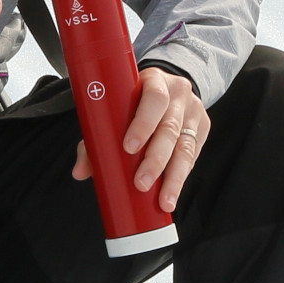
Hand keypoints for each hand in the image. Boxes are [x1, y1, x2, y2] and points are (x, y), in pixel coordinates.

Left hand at [74, 67, 207, 213]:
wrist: (168, 88)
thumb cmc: (134, 101)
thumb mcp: (117, 107)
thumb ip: (96, 137)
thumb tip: (80, 171)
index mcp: (155, 81)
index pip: (154, 98)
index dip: (143, 123)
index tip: (128, 148)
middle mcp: (179, 94)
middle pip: (170, 128)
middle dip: (156, 160)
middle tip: (141, 184)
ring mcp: (193, 112)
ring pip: (186, 147)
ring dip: (174, 178)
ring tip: (164, 201)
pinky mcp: (203, 129)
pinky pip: (193, 156)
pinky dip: (181, 176)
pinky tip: (172, 193)